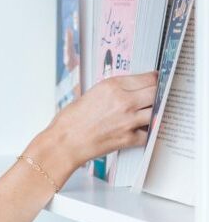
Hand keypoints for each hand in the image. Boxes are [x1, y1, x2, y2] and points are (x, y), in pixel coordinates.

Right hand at [21, 72, 157, 189]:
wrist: (64, 142)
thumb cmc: (69, 121)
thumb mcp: (88, 94)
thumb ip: (110, 90)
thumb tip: (124, 88)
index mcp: (112, 86)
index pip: (147, 78)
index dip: (154, 79)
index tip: (155, 81)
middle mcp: (123, 101)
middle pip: (156, 92)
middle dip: (158, 93)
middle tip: (155, 95)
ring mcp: (128, 120)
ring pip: (157, 112)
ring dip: (154, 112)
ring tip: (148, 113)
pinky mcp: (128, 138)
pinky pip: (148, 133)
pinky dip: (146, 132)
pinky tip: (140, 130)